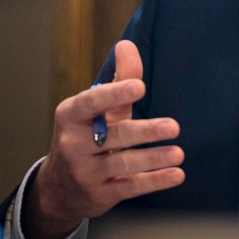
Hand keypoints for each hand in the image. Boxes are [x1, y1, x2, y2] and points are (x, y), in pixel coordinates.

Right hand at [22, 40, 184, 238]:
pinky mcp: (100, 194)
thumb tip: (127, 45)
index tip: (140, 86)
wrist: (59, 188)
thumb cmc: (87, 135)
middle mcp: (74, 144)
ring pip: (123, 163)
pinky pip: (130, 187)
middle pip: (114, 136)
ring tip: (178, 153)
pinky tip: (176, 174)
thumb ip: (119, 79)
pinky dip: (154, 181)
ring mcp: (86, 172)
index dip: (115, 93)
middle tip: (173, 127)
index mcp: (71, 116)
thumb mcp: (98, 109)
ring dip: (153, 159)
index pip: (92, 102)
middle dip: (144, 132)